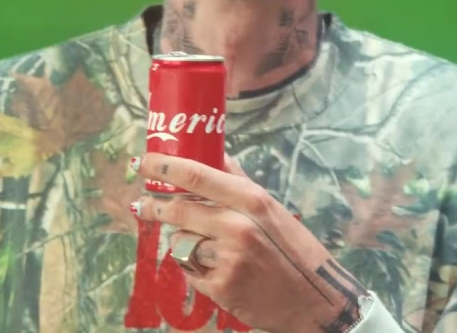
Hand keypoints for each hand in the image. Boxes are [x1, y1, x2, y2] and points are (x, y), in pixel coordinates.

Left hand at [130, 152, 369, 332]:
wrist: (315, 302)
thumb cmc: (295, 252)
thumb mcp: (272, 210)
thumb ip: (239, 183)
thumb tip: (215, 154)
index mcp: (251, 201)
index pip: (195, 176)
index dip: (162, 167)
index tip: (141, 162)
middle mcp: (237, 226)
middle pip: (178, 210)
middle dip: (153, 206)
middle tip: (141, 204)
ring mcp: (227, 258)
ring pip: (181, 241)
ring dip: (186, 243)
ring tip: (209, 250)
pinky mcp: (219, 287)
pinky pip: (188, 269)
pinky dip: (195, 268)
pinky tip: (216, 270)